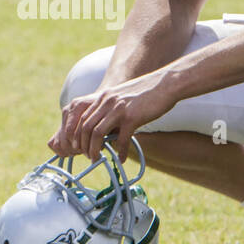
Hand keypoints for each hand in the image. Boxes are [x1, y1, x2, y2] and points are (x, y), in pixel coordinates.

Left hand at [47, 70, 175, 158]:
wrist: (166, 84)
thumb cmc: (147, 93)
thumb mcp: (123, 98)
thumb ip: (112, 111)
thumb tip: (109, 132)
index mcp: (103, 97)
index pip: (82, 118)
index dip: (78, 136)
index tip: (81, 147)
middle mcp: (107, 102)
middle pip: (86, 127)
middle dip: (83, 145)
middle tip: (88, 156)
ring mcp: (119, 110)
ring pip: (97, 134)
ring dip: (94, 150)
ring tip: (97, 160)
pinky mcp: (132, 117)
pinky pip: (121, 139)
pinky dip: (120, 152)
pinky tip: (121, 159)